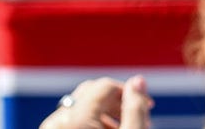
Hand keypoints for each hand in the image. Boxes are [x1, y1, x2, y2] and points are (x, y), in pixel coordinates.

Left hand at [38, 75, 152, 128]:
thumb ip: (135, 108)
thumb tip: (138, 80)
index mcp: (77, 120)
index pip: (104, 86)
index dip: (128, 91)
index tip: (146, 105)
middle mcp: (58, 121)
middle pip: (91, 94)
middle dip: (116, 101)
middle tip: (135, 117)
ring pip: (80, 107)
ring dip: (103, 113)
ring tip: (121, 128)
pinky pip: (68, 118)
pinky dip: (88, 122)